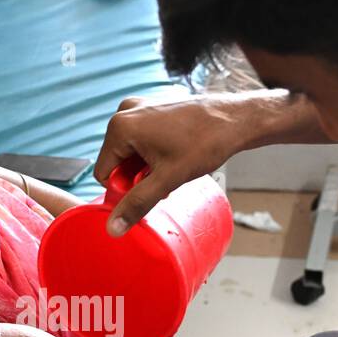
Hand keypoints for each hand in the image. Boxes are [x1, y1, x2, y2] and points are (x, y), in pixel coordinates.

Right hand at [95, 91, 329, 235]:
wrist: (234, 120)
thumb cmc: (203, 143)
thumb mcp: (166, 180)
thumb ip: (136, 204)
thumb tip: (113, 228)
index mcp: (119, 127)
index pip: (103, 173)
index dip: (123, 190)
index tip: (148, 192)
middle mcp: (124, 113)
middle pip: (116, 162)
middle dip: (136, 178)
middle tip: (163, 183)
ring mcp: (139, 108)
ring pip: (130, 153)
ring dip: (145, 168)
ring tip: (171, 171)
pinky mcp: (152, 109)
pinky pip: (141, 140)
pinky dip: (152, 154)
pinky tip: (173, 158)